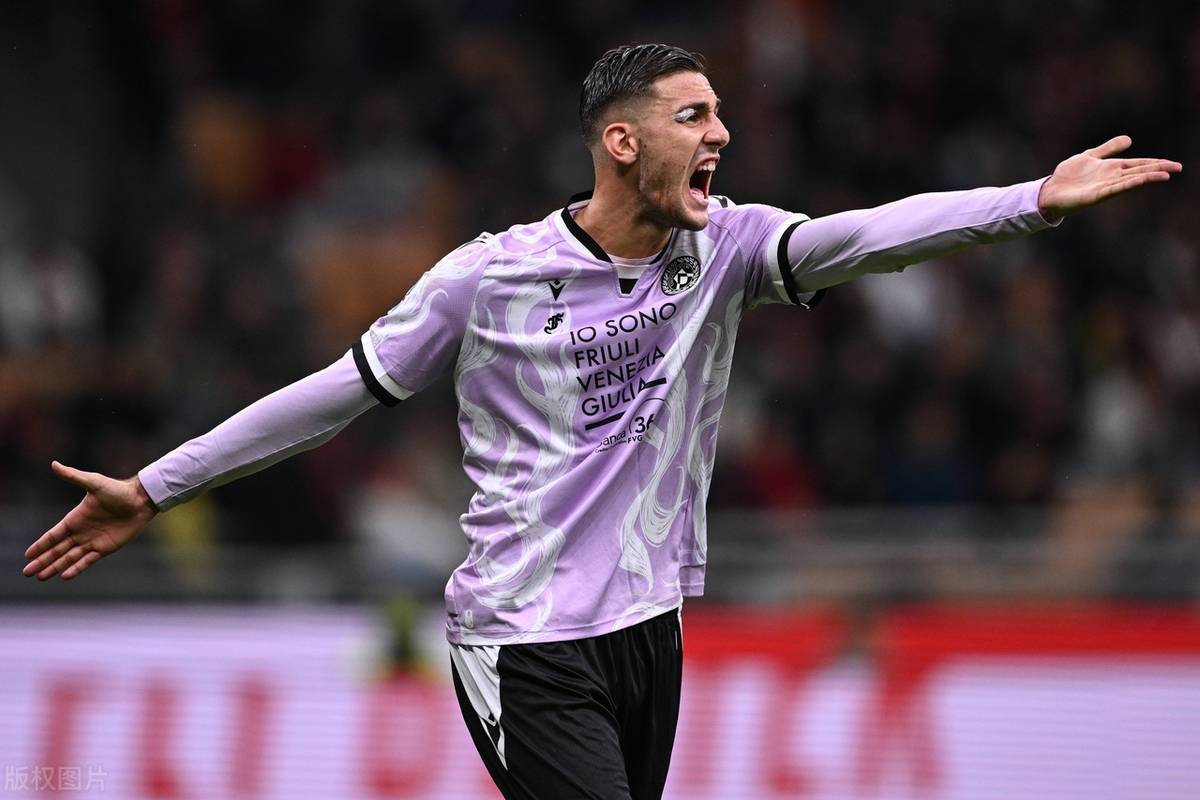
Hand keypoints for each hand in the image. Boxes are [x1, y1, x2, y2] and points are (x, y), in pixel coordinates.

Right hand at [23, 461, 157, 579]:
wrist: (141, 500)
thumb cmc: (118, 490)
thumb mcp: (94, 482)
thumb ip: (74, 476)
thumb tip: (54, 464)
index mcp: (75, 518)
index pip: (53, 535)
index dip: (40, 545)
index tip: (27, 554)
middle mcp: (81, 532)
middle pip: (57, 550)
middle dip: (42, 561)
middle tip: (27, 573)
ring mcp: (93, 541)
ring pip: (69, 557)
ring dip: (55, 567)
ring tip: (41, 577)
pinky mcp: (106, 548)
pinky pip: (87, 560)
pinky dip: (77, 568)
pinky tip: (65, 576)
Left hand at [1038, 135, 1181, 220]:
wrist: (1050, 190)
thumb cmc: (1068, 176)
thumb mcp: (1089, 156)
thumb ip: (1108, 149)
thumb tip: (1129, 139)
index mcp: (1112, 168)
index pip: (1138, 164)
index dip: (1155, 163)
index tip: (1173, 164)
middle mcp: (1112, 178)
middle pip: (1140, 172)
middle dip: (1158, 169)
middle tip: (1178, 167)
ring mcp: (1105, 187)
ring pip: (1131, 180)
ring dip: (1147, 177)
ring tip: (1165, 174)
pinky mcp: (1096, 196)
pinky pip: (1115, 189)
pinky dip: (1128, 184)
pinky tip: (1139, 180)